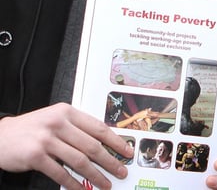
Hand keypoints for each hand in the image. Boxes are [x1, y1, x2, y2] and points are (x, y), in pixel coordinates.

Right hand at [0, 103, 132, 189]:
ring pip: (79, 160)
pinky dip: (73, 183)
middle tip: (121, 170)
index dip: (116, 141)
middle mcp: (58, 123)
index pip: (99, 128)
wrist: (0, 136)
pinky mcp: (36, 156)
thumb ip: (77, 127)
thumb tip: (104, 144)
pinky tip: (82, 189)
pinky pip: (60, 173)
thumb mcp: (55, 119)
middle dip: (110, 161)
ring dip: (95, 175)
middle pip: (92, 145)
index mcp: (67, 112)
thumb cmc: (31, 129)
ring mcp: (47, 140)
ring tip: (105, 183)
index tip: (127, 151)